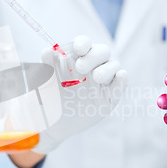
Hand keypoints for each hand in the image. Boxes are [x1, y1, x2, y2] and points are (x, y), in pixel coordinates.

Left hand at [33, 36, 127, 153]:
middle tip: (80, 67)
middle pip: (101, 51)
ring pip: (113, 65)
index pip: (84, 44)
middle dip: (93, 56)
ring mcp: (104, 80)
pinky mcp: (111, 96)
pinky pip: (121, 83)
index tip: (77, 49)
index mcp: (77, 57)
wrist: (53, 124)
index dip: (82, 43)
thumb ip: (47, 69)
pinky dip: (121, 79)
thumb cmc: (49, 98)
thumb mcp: (45, 84)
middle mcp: (93, 65)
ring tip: (97, 77)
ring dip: (106, 69)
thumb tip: (47, 51)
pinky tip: (119, 77)